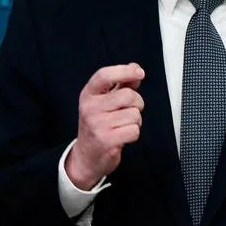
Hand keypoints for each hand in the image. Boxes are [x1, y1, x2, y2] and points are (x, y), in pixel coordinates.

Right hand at [66, 63, 144, 189]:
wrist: (86, 157)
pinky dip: (133, 133)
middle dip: (137, 103)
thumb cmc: (97, 126)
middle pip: (128, 95)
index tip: (139, 72)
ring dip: (135, 121)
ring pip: (134, 114)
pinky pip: (134, 130)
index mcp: (88, 95)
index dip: (124, 71)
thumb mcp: (103, 102)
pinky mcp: (107, 141)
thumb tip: (134, 68)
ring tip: (122, 125)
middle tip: (129, 110)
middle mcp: (90, 108)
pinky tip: (122, 135)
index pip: (104, 76)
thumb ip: (120, 84)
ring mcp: (97, 125)